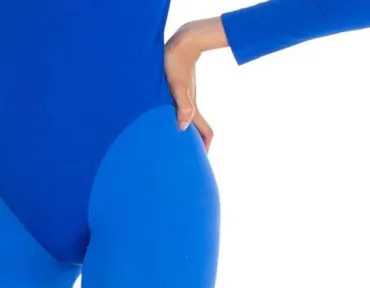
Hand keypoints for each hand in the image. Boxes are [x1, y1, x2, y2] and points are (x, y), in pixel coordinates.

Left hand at [164, 18, 227, 150]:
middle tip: (184, 160)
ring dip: (184, 135)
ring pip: (187, 122)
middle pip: (197, 131)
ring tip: (171, 147)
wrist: (181, 43)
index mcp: (192, 110)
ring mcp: (185, 101)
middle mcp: (190, 108)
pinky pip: (179, 113)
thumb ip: (182, 105)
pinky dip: (176, 122)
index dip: (205, 148)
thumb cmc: (176, 64)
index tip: (200, 162)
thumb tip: (184, 127)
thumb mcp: (177, 86)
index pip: (206, 133)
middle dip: (193, 146)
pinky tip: (163, 125)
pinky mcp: (178, 94)